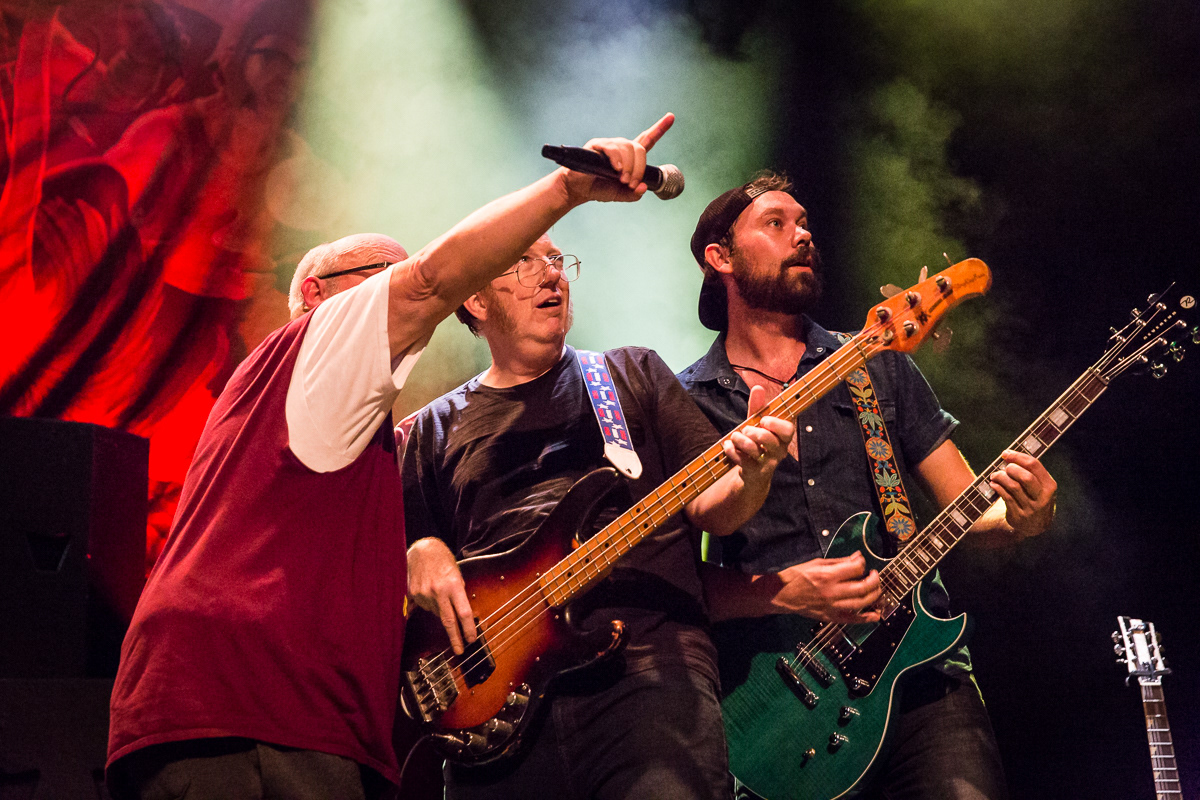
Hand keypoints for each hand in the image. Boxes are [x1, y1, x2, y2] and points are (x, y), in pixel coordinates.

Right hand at [406, 537, 476, 654]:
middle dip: (455, 638)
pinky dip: (426, 605)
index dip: (468, 629)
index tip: (471, 639)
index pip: (463, 613)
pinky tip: (426, 598)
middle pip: (449, 621)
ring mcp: (424, 594)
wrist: (423, 549)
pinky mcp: (412, 594)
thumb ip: (458, 593)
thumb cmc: (443, 560)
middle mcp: (438, 591)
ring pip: (435, 612)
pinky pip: (421, 607)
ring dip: (439, 608)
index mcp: (453, 585)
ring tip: (438, 591)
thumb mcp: (457, 574)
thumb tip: (460, 613)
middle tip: (459, 650)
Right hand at [563, 113, 674, 204]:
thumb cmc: (598, 188)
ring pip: (628, 148)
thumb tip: (643, 188)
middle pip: (639, 148)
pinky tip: (616, 170)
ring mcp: (609, 145)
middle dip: (639, 167)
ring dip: (629, 167)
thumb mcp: (620, 195)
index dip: (660, 128)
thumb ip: (633, 193)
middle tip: (631, 183)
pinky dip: (617, 160)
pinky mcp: (597, 145)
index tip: (671, 117)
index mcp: (628, 156)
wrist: (578, 190)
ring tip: (623, 180)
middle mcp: (620, 147)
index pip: (647, 139)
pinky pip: (612, 148)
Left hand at [721, 385, 793, 488]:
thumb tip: (758, 387)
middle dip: (754, 432)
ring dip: (740, 440)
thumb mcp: (757, 423)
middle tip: (746, 430)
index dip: (775, 424)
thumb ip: (757, 407)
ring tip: (736, 436)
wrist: (752, 472)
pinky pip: (742, 460)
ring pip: (754, 450)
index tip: (763, 420)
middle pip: (770, 440)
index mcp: (783, 438)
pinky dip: (731, 450)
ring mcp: (767, 464)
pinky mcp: (754, 472)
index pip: (788, 430)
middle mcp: (779, 451)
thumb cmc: (757, 442)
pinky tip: (728, 445)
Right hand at [773, 552, 882, 623]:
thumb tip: (856, 558)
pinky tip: (875, 615)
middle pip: (863, 586)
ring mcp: (832, 606)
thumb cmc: (795, 577)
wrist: (781, 594)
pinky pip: (852, 619)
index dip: (862, 563)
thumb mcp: (816, 563)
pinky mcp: (830, 616)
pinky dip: (866, 619)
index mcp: (827, 575)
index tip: (861, 562)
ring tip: (876, 589)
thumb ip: (838, 562)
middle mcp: (832, 591)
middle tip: (875, 575)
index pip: (856, 568)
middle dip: (874, 579)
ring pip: (862, 603)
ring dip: (874, 595)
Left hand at [989, 449, 1056, 537]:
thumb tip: (1008, 454)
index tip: (1005, 453)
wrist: (1035, 526)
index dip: (1017, 457)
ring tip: (995, 475)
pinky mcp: (1019, 515)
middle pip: (1026, 477)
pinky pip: (1006, 497)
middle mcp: (1043, 497)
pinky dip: (998, 488)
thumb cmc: (1034, 498)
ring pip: (1014, 487)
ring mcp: (1031, 508)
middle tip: (1004, 468)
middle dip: (1011, 469)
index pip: (1034, 465)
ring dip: (1001, 478)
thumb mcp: (1040, 486)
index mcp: (1049, 485)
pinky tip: (994, 484)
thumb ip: (1030, 472)